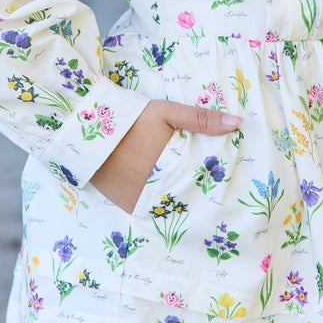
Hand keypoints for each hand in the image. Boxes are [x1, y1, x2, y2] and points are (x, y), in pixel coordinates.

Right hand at [89, 98, 242, 213]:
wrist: (84, 132)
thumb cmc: (129, 119)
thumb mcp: (166, 112)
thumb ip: (201, 119)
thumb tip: (238, 123)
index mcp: (174, 168)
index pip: (208, 181)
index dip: (221, 179)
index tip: (233, 179)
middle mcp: (160, 191)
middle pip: (193, 197)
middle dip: (205, 193)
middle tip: (221, 193)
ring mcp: (143, 202)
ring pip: (174, 207)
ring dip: (185, 201)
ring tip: (198, 195)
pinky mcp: (128, 205)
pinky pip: (154, 210)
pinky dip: (164, 205)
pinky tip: (172, 197)